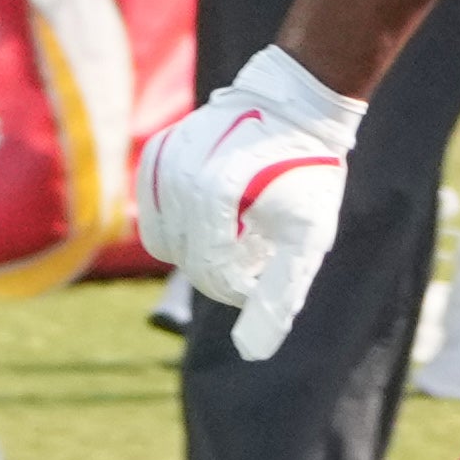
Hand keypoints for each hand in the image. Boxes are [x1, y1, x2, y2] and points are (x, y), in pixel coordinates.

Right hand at [135, 47, 365, 362]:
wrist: (291, 104)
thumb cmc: (305, 174)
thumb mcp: (306, 239)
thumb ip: (278, 296)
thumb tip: (251, 354)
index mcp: (212, 198)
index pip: (214, 276)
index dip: (246, 283)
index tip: (272, 260)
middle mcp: (177, 179)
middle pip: (190, 263)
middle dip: (227, 264)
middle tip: (261, 240)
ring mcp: (160, 165)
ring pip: (167, 245)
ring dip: (204, 245)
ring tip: (242, 222)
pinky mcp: (153, 158)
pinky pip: (155, 218)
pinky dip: (185, 224)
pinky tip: (221, 206)